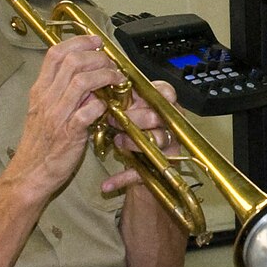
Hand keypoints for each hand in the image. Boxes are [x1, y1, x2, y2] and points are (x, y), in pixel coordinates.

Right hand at [9, 35, 127, 202]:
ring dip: (105, 76)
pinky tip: (110, 106)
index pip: (55, 54)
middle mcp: (46, 98)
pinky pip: (89, 110)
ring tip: (117, 79)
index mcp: (40, 90)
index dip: (78, 42)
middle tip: (111, 63)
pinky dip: (103, 104)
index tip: (95, 41)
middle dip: (97, 57)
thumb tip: (86, 79)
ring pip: (82, 81)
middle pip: (72, 62)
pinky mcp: (70, 132)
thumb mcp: (45, 111)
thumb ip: (62, 93)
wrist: (31, 173)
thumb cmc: (41, 144)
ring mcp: (58, 114)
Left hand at [102, 80, 179, 196]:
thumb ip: (120, 99)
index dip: (153, 92)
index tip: (135, 95)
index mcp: (162, 106)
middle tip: (113, 119)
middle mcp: (170, 125)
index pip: (166, 92)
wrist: (140, 168)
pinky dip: (123, 178)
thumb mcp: (128, 113)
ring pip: (156, 140)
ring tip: (117, 143)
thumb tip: (96, 82)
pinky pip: (143, 172)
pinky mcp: (163, 167)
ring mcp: (170, 146)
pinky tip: (107, 184)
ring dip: (132, 142)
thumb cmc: (132, 133)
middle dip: (133, 117)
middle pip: (156, 116)